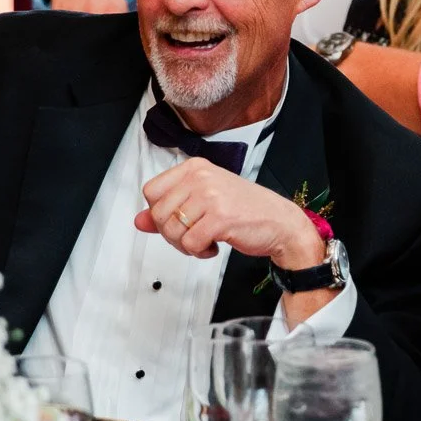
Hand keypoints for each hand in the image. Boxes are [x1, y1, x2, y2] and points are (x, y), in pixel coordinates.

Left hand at [134, 158, 325, 269]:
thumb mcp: (204, 202)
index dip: (160, 212)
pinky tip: (214, 246)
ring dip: (186, 245)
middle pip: (159, 213)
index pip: (152, 191)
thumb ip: (170, 209)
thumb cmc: (245, 210)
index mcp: (195, 168)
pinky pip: (190, 243)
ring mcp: (211, 196)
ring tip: (205, 240)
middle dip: (172, 234)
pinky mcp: (220, 218)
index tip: (178, 219)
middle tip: (193, 235)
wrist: (280, 222)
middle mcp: (201, 178)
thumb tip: (139, 221)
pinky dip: (199, 252)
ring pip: (172, 230)